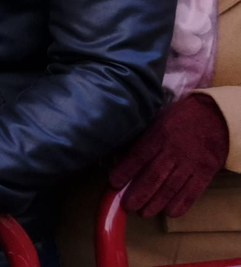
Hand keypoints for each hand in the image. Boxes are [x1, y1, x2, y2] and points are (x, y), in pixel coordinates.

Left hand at [110, 93, 230, 217]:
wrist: (215, 114)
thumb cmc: (180, 117)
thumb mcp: (158, 119)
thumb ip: (145, 137)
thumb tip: (124, 156)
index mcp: (159, 134)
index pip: (139, 156)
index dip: (125, 171)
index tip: (114, 183)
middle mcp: (175, 150)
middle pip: (154, 176)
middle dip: (139, 194)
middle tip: (128, 206)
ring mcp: (192, 162)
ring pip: (171, 187)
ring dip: (156, 203)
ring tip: (144, 213)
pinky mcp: (206, 171)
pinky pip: (193, 191)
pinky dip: (181, 204)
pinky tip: (170, 213)